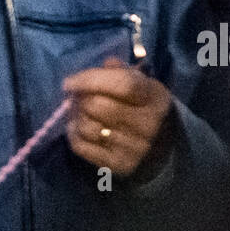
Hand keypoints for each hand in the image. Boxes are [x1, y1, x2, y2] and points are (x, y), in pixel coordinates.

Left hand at [63, 59, 172, 176]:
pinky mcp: (118, 165)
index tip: (70, 82)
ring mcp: (134, 148)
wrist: (160, 148)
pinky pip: (81, 147)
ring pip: (87, 127)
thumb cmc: (144, 107)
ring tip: (78, 111)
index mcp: (155, 98)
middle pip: (99, 106)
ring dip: (75, 116)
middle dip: (80, 98)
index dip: (92, 80)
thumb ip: (121, 71)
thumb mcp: (141, 84)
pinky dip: (73, 134)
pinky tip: (76, 127)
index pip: (123, 84)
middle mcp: (148, 124)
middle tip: (76, 96)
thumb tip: (104, 65)